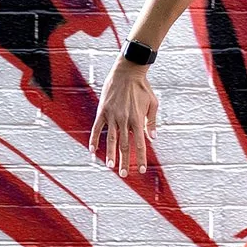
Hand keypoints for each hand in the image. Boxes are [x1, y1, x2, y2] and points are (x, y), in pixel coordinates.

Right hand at [89, 60, 159, 174]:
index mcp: (138, 120)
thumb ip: (153, 122)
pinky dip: (94, 139)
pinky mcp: (102, 111)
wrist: (128, 71)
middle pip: (125, 145)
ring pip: (110, 139)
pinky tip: (92, 151)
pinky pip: (97, 128)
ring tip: (110, 166)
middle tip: (124, 174)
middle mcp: (125, 120)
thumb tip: (153, 138)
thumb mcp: (153, 104)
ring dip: (110, 154)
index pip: (140, 144)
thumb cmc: (143, 88)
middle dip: (125, 161)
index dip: (140, 158)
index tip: (141, 170)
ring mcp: (112, 116)